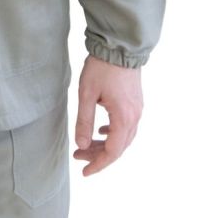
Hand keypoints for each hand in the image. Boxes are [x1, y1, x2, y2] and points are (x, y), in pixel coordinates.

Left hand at [73, 53, 142, 175]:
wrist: (119, 46)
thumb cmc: (101, 67)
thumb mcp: (86, 94)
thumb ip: (84, 121)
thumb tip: (81, 145)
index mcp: (123, 118)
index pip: (112, 152)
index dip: (98, 164)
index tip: (84, 171)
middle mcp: (135, 117)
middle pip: (119, 146)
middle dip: (98, 155)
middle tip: (78, 156)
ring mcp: (137, 109)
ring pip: (123, 137)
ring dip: (105, 144)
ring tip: (87, 145)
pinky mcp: (135, 101)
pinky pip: (126, 125)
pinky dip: (113, 132)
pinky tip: (102, 130)